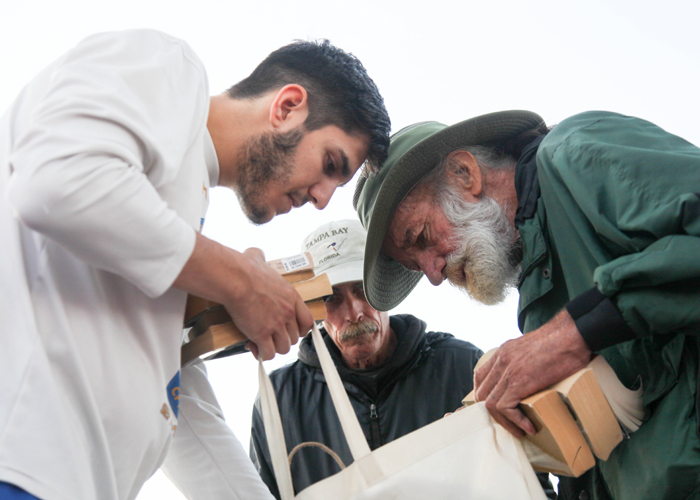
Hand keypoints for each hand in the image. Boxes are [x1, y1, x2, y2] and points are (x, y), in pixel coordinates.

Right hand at [174, 233, 313, 360]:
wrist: (235, 279)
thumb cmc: (244, 270)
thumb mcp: (258, 259)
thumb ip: (260, 258)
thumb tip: (255, 254)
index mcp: (291, 296)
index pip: (307, 321)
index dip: (300, 329)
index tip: (291, 330)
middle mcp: (288, 312)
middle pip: (294, 337)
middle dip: (282, 338)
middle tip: (269, 335)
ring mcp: (276, 325)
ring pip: (284, 348)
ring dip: (272, 347)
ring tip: (261, 342)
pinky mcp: (262, 334)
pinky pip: (269, 353)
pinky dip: (262, 353)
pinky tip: (254, 346)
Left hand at [473, 309, 591, 437]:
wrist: (570, 335)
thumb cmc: (560, 341)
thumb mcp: (532, 347)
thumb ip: (523, 359)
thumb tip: (530, 374)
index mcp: (503, 352)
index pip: (480, 376)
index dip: (484, 394)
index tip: (495, 406)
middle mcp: (501, 361)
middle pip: (482, 393)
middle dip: (492, 413)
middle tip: (508, 423)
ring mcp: (508, 371)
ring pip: (490, 404)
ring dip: (504, 422)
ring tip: (519, 430)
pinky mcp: (519, 382)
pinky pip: (506, 407)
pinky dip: (515, 421)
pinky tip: (529, 426)